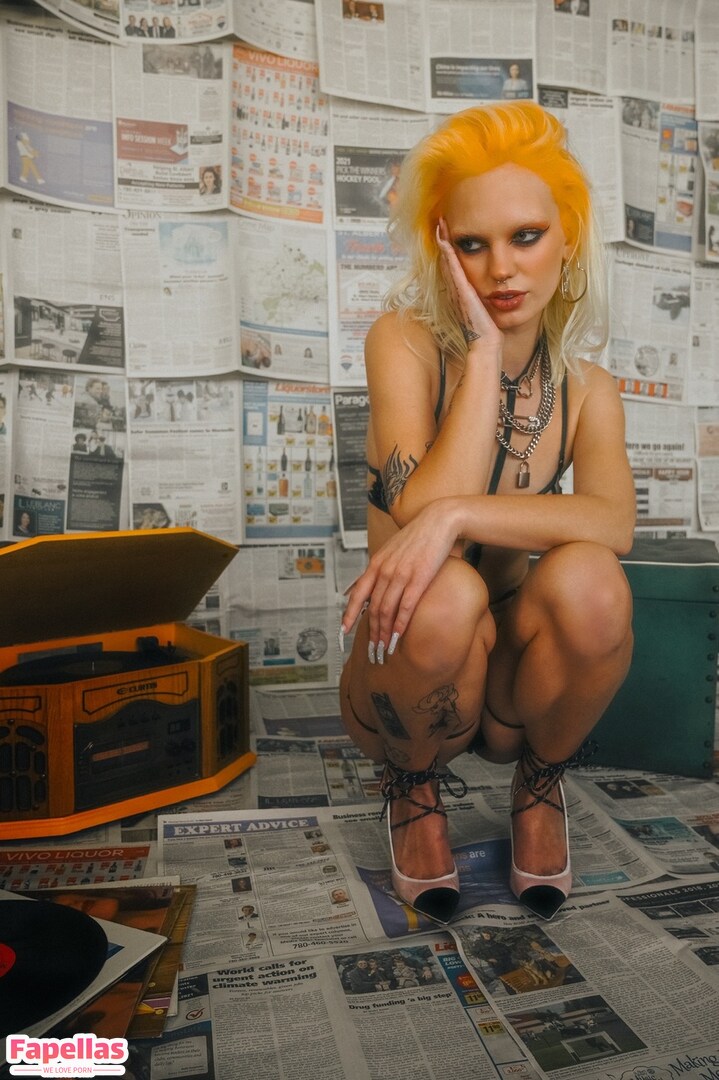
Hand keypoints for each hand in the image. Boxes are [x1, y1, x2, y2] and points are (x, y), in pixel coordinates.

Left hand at [340, 498, 461, 662]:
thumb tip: (377, 583)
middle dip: (371, 631)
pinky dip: (400, 624)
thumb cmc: (418, 537)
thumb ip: (383, 566)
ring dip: (384, 633)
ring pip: (386, 611)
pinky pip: (405, 607)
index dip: (349, 614)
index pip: (358, 593)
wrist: (438, 521)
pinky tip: (398, 636)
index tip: (343, 630)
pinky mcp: (418, 578)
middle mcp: (384, 570)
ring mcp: (400, 574)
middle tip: (371, 649)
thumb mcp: (393, 549)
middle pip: (372, 608)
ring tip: (384, 649)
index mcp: (376, 563)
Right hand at [436, 218, 501, 348]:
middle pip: (447, 260)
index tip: (449, 232)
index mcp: (461, 292)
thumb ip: (484, 297)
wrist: (486, 343)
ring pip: (447, 261)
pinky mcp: (461, 292)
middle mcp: (456, 289)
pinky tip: (446, 241)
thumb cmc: (487, 328)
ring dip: (443, 242)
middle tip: (441, 221)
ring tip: (441, 224)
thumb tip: (495, 286)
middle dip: (443, 240)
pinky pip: (453, 269)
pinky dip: (448, 254)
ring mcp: (457, 290)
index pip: (454, 266)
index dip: (450, 249)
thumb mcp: (485, 307)